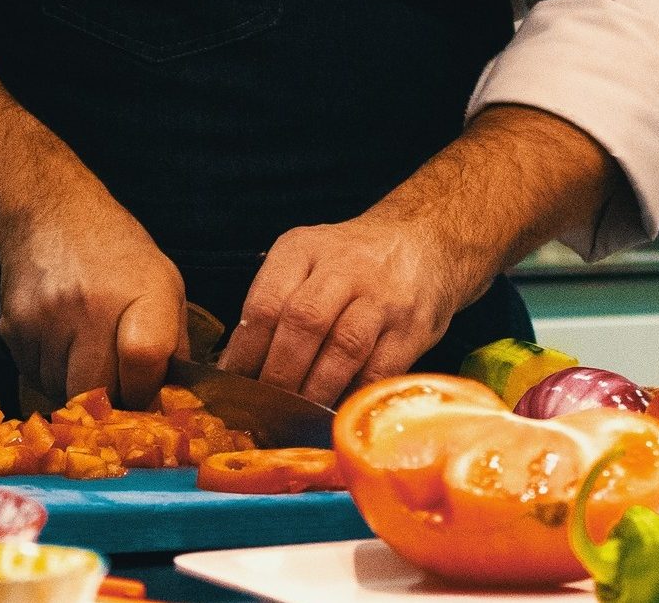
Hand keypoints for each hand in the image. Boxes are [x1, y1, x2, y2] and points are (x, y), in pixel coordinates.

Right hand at [0, 180, 189, 407]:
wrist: (50, 215)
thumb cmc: (118, 255)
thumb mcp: (165, 284)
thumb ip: (173, 344)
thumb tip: (171, 400)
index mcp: (143, 292)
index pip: (144, 360)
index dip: (146, 389)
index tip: (144, 391)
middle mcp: (91, 304)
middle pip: (98, 392)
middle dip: (111, 401)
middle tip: (117, 384)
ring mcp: (46, 318)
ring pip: (63, 392)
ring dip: (78, 388)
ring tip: (87, 352)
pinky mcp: (12, 329)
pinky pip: (35, 377)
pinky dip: (52, 374)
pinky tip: (62, 343)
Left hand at [219, 216, 455, 406]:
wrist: (424, 240)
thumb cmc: (351, 262)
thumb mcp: (306, 260)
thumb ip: (274, 303)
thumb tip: (236, 367)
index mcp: (304, 249)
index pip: (266, 303)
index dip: (246, 351)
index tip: (234, 385)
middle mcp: (344, 268)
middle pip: (303, 324)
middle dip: (278, 374)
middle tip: (264, 408)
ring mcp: (383, 297)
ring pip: (343, 349)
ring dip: (314, 391)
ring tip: (296, 417)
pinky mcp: (413, 328)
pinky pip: (379, 371)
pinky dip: (352, 396)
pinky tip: (335, 412)